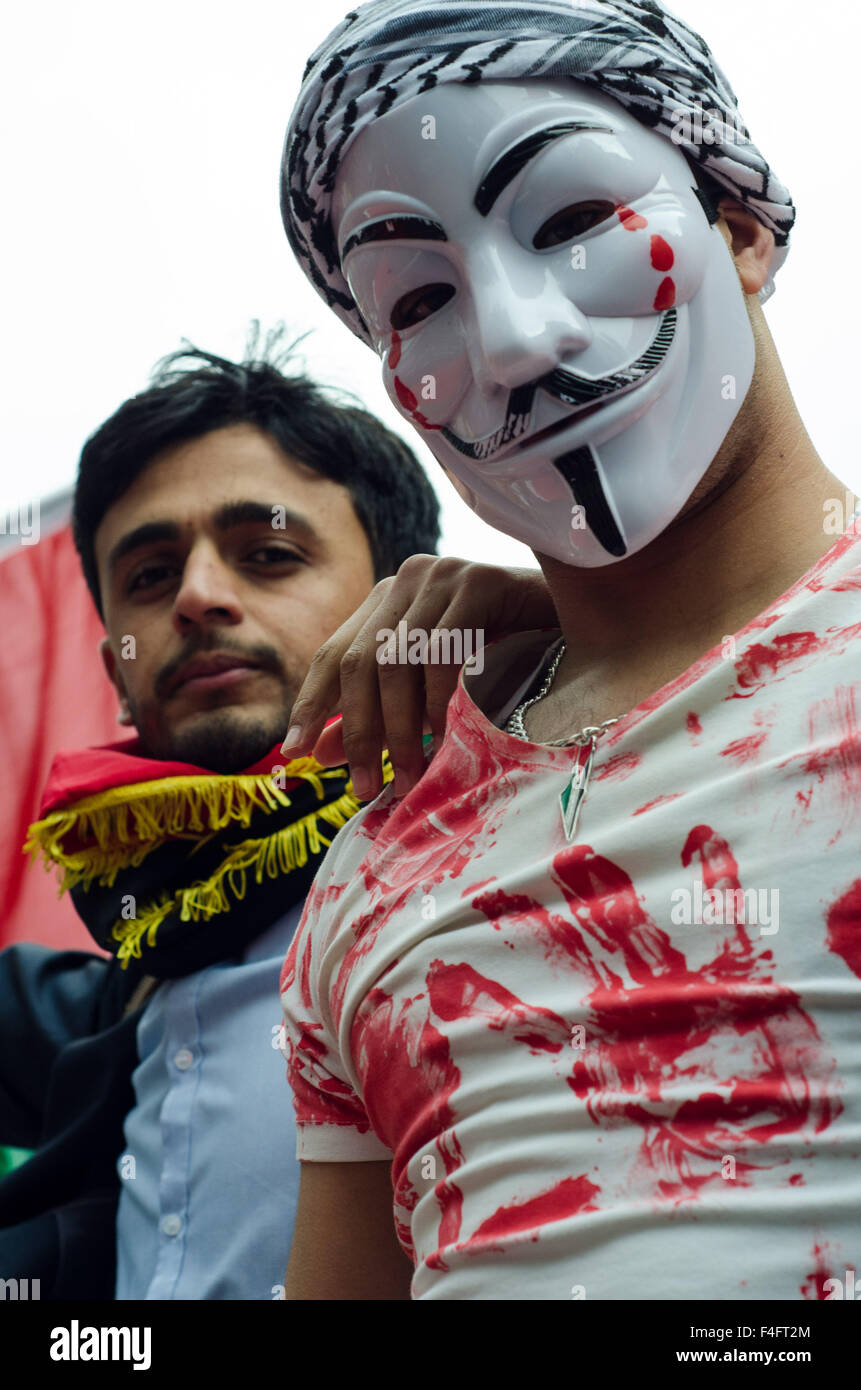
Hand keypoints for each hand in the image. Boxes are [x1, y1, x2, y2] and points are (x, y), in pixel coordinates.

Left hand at [281, 554, 554, 799]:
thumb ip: (375, 714)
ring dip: (399, 727)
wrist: (584, 624)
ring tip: (410, 774)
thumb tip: (317, 754)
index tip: (295, 754)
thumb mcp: (431, 690)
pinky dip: (438, 697)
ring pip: (396, 661)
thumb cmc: (509, 660)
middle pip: (360, 662)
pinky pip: (443, 649)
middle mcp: (407, 579)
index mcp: (386, 600)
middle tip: (364, 786)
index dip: (313, 706)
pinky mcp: (480, 579)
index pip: (334, 655)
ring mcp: (443, 574)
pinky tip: (444, 731)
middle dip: (359, 732)